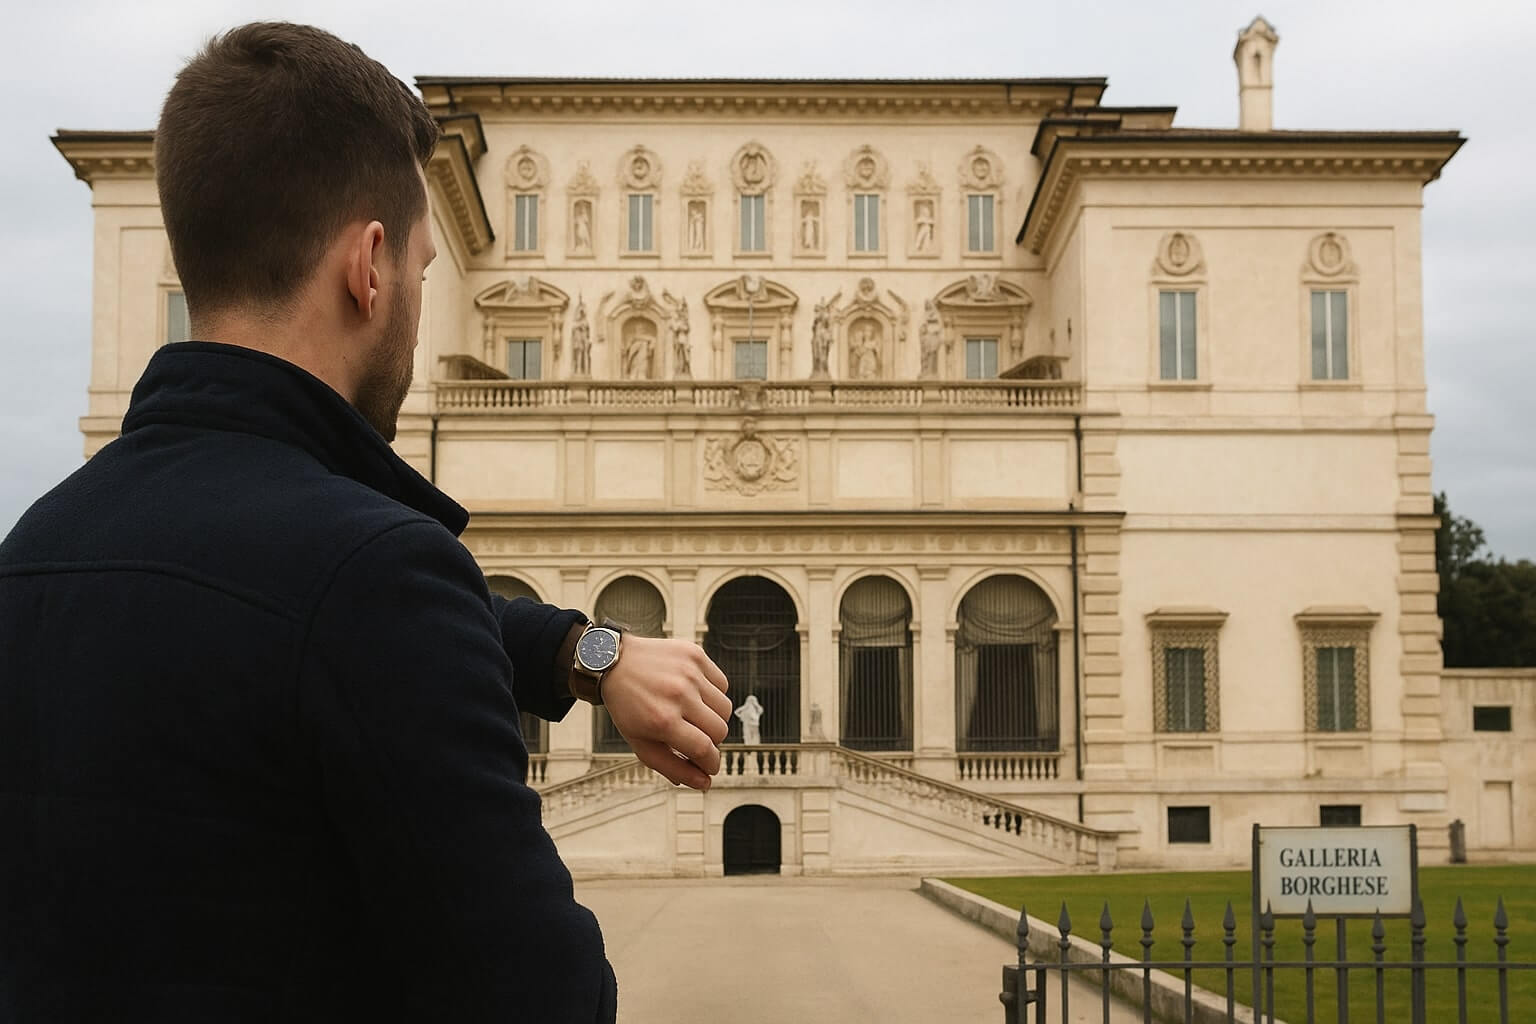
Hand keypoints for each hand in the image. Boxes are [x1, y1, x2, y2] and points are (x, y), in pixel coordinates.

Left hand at [600, 636, 729, 789]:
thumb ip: (673, 767)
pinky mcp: (696, 655)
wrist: (614, 662)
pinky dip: (713, 694)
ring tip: (694, 715)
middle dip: (711, 742)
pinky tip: (695, 694)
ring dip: (714, 718)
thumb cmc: (627, 706)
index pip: (705, 750)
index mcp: (663, 720)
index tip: (709, 767)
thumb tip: (704, 783)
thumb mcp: (640, 743)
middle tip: (695, 738)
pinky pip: (722, 684)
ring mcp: (690, 672)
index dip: (711, 764)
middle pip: (719, 731)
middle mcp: (679, 694)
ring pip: (725, 708)